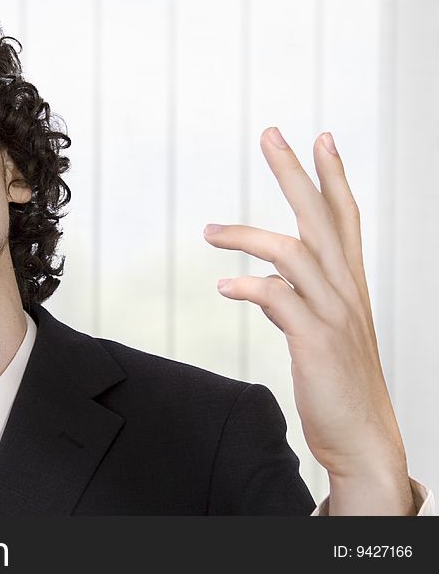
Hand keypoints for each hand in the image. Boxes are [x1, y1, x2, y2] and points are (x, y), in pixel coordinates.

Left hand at [203, 127, 414, 513]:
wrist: (363, 439)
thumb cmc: (339, 385)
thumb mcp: (320, 334)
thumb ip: (295, 300)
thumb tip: (259, 283)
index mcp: (351, 287)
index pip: (344, 219)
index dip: (333, 178)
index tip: (321, 138)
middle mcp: (347, 292)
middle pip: (322, 218)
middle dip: (296, 173)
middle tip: (271, 134)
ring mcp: (334, 315)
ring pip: (295, 252)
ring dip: (248, 235)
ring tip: (210, 232)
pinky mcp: (317, 341)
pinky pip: (280, 298)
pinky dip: (249, 287)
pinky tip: (225, 289)